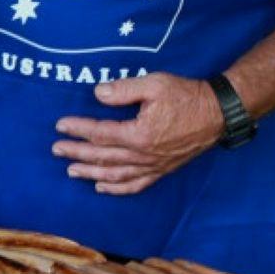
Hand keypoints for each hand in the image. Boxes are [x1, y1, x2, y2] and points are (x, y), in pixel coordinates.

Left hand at [52, 73, 226, 195]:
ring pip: (116, 175)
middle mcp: (144, 155)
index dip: (78, 129)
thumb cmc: (186, 96)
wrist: (217, 113)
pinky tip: (102, 187)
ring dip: (91, 173)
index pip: (100, 133)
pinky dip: (117, 188)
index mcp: (139, 134)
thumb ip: (123, 90)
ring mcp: (154, 166)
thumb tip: (97, 94)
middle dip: (77, 153)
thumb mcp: (154, 84)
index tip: (60, 126)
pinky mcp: (162, 170)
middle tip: (57, 149)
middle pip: (103, 157)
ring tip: (71, 170)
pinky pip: (136, 185)